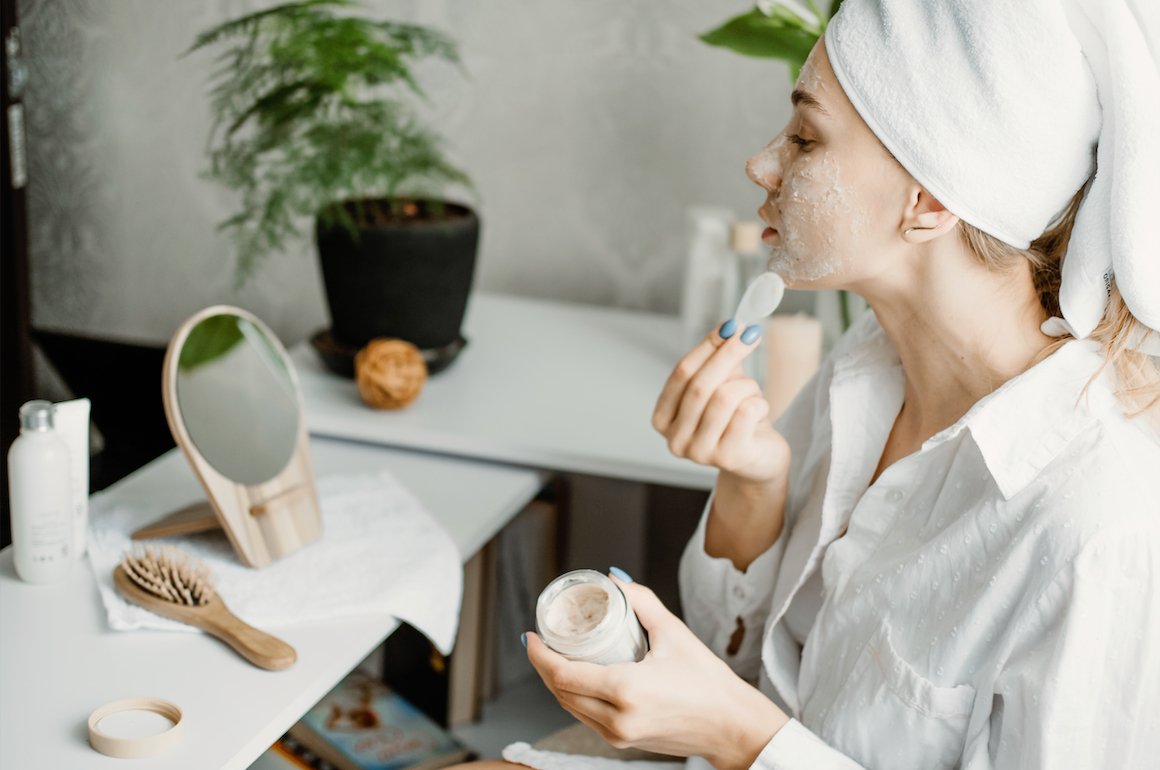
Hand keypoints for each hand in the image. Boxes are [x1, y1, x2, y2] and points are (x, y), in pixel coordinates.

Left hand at [526, 573, 788, 768]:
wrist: (731, 726)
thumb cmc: (709, 683)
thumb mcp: (673, 633)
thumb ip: (640, 601)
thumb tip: (614, 579)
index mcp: (626, 690)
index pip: (563, 674)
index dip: (539, 654)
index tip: (531, 635)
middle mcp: (617, 718)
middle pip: (559, 692)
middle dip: (543, 665)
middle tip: (540, 640)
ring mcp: (619, 735)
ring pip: (569, 707)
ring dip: (556, 682)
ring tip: (554, 654)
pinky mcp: (623, 742)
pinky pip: (585, 717)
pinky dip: (574, 696)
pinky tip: (575, 677)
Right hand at [652, 322, 789, 485]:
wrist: (759, 460)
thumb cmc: (735, 420)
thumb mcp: (721, 385)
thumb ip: (718, 359)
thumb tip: (729, 328)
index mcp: (663, 419)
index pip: (682, 373)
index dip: (707, 346)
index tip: (730, 325)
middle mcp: (675, 440)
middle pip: (701, 384)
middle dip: (729, 354)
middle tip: (751, 334)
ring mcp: (700, 453)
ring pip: (725, 397)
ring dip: (748, 386)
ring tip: (753, 393)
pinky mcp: (729, 458)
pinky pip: (747, 412)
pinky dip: (760, 403)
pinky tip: (760, 413)